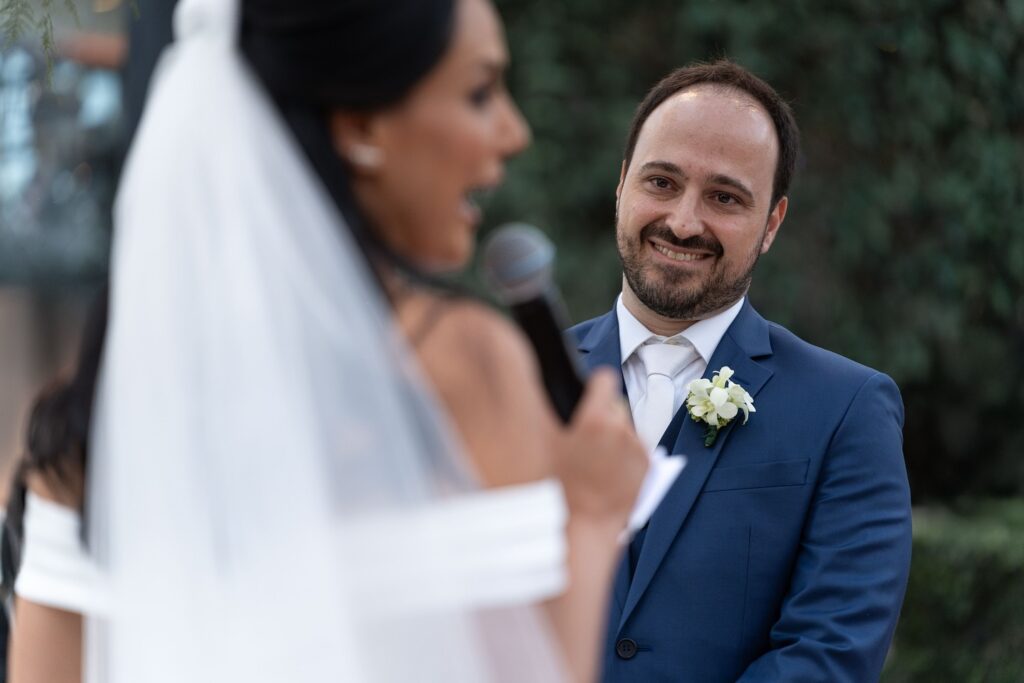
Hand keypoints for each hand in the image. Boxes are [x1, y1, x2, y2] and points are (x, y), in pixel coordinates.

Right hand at [555, 368, 646, 526]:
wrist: (584, 528)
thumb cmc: (559, 491)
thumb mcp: (546, 446)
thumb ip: (555, 416)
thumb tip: (557, 400)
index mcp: (594, 420)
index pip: (605, 380)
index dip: (596, 386)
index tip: (590, 393)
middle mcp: (620, 429)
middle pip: (616, 407)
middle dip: (605, 417)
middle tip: (587, 439)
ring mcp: (636, 448)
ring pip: (627, 429)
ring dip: (616, 438)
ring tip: (598, 462)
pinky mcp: (648, 465)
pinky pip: (637, 449)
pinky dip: (627, 456)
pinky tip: (611, 472)